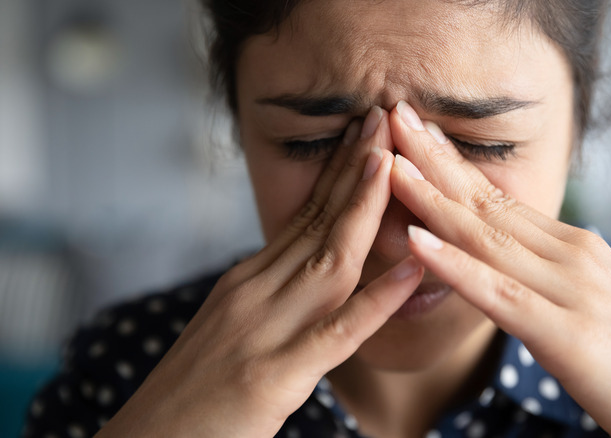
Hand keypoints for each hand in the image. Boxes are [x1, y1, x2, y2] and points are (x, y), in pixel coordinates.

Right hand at [96, 107, 423, 436]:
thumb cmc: (194, 391)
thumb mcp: (230, 325)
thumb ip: (270, 294)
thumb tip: (309, 265)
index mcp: (248, 281)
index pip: (304, 214)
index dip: (340, 172)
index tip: (367, 132)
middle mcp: (255, 292)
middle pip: (317, 221)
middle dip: (356, 168)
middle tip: (386, 117)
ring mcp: (265, 329)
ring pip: (328, 259)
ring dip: (364, 208)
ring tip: (394, 163)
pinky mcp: (275, 374)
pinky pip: (337, 331)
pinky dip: (377, 299)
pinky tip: (411, 270)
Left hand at [387, 102, 610, 437]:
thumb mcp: (594, 304)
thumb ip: (551, 280)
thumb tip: (509, 266)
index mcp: (575, 249)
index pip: (501, 199)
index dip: (454, 165)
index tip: (418, 134)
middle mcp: (572, 256)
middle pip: (487, 202)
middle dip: (433, 159)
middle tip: (392, 115)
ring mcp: (570, 290)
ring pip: (485, 236)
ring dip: (430, 197)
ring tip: (388, 163)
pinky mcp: (568, 334)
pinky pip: (498, 292)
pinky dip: (454, 264)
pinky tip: (415, 239)